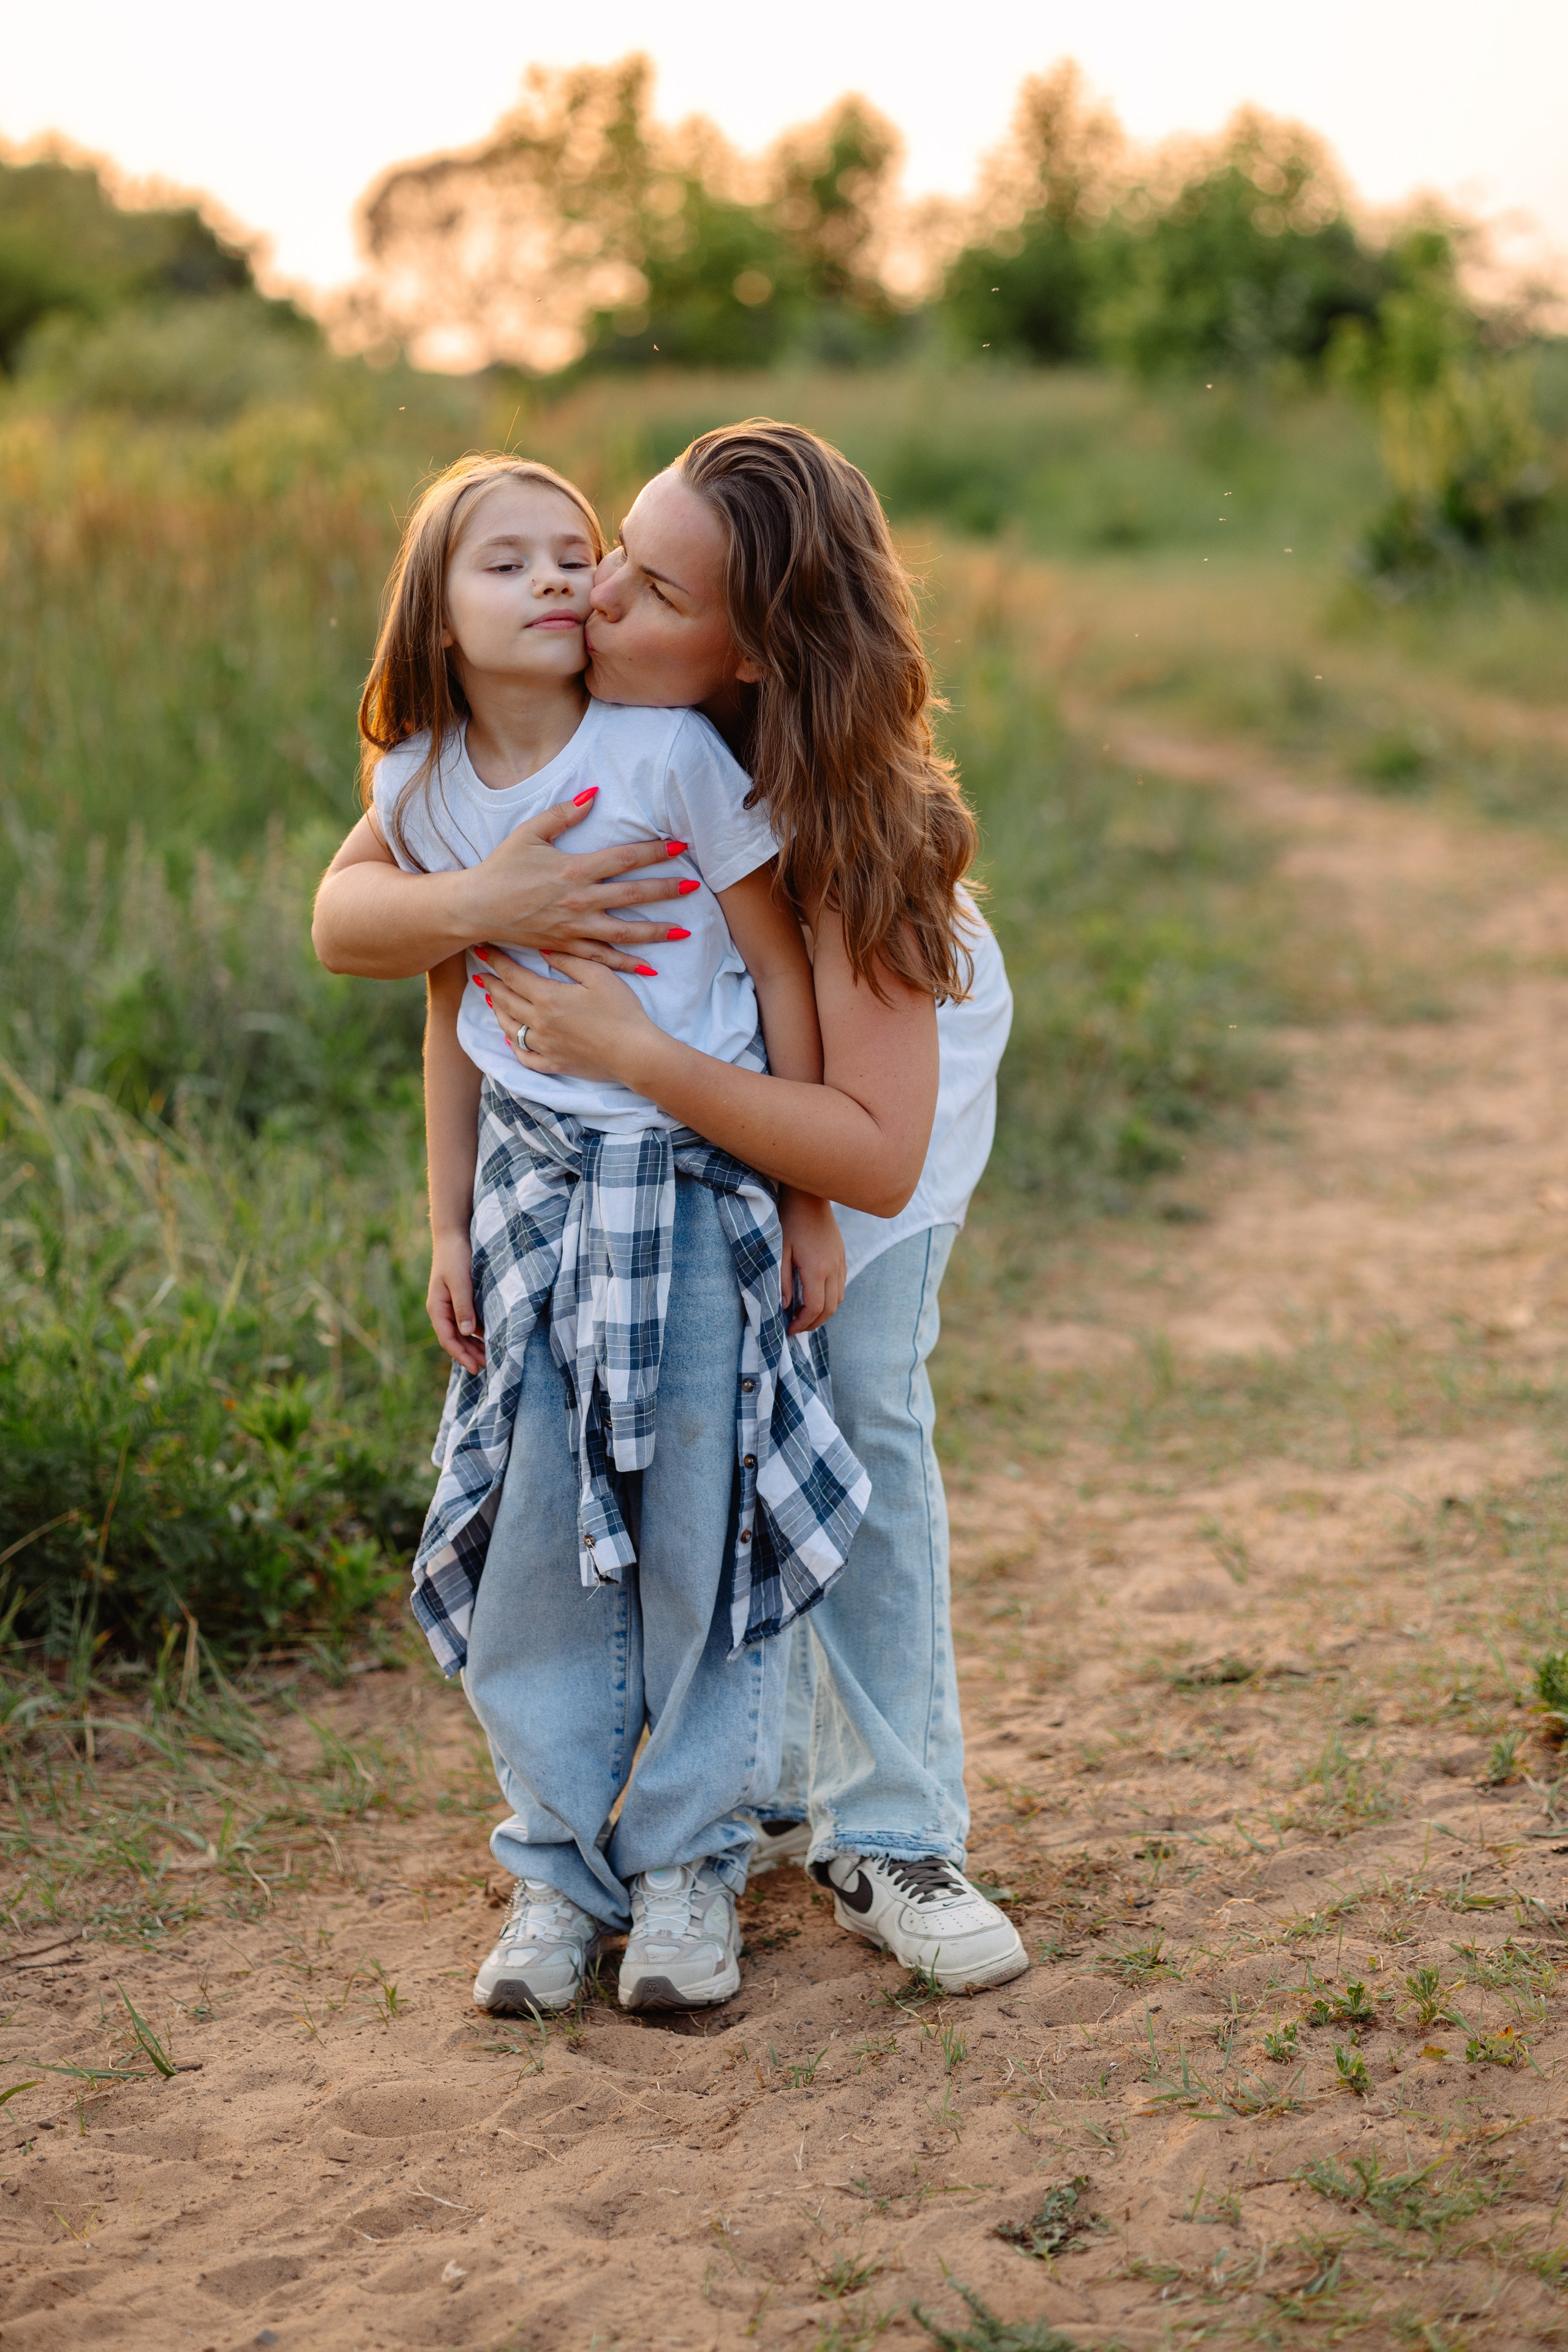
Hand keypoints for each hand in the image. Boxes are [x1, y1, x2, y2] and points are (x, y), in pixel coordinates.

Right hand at [428, 1227, 483, 1373]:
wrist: (454, 1235)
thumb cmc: (455, 1256)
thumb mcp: (460, 1281)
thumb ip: (463, 1306)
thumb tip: (467, 1332)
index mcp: (437, 1308)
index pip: (448, 1339)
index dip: (461, 1356)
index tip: (476, 1369)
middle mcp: (442, 1310)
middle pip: (455, 1340)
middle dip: (470, 1354)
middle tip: (490, 1367)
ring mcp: (451, 1306)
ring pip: (462, 1333)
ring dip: (474, 1345)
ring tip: (492, 1356)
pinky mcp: (460, 1300)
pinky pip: (468, 1322)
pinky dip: (478, 1332)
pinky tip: (491, 1337)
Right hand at [463, 794, 695, 973]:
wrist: (476, 907)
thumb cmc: (501, 867)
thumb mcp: (529, 833)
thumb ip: (563, 813)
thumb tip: (594, 793)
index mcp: (574, 870)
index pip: (624, 858)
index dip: (654, 852)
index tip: (680, 847)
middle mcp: (579, 900)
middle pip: (633, 896)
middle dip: (666, 891)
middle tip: (694, 886)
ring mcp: (574, 927)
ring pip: (624, 932)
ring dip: (656, 931)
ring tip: (683, 931)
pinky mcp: (566, 947)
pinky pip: (602, 958)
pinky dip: (626, 964)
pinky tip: (648, 966)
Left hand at [476, 947, 660, 1085]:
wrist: (634, 1053)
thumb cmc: (621, 1011)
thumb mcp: (599, 975)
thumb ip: (569, 960)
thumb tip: (543, 950)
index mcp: (548, 997)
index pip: (512, 975)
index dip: (496, 962)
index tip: (483, 951)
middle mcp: (539, 1022)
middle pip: (505, 1001)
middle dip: (491, 985)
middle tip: (481, 975)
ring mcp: (544, 1046)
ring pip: (509, 1028)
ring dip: (498, 1012)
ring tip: (494, 1001)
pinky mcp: (553, 1064)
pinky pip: (524, 1056)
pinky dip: (513, 1046)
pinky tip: (511, 1039)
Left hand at [777, 1189, 845, 1333]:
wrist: (809, 1197)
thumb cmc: (790, 1220)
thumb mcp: (779, 1250)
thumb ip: (781, 1280)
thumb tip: (785, 1306)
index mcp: (816, 1269)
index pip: (815, 1308)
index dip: (802, 1323)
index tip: (789, 1329)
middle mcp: (833, 1269)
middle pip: (830, 1309)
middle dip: (814, 1323)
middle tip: (796, 1327)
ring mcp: (840, 1262)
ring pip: (838, 1299)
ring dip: (823, 1312)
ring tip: (804, 1314)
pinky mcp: (842, 1256)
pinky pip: (841, 1286)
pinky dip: (830, 1298)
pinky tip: (815, 1295)